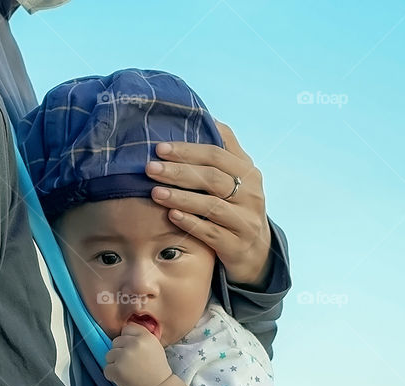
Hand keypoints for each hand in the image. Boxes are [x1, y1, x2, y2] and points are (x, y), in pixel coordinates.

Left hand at [103, 323, 172, 385]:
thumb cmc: (156, 368)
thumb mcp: (154, 346)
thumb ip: (141, 337)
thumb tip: (124, 332)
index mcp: (144, 336)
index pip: (126, 329)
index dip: (127, 340)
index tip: (132, 349)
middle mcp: (134, 343)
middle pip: (115, 342)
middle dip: (120, 352)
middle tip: (131, 363)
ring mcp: (124, 356)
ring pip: (109, 355)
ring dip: (115, 364)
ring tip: (128, 371)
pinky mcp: (116, 369)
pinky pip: (107, 369)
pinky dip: (112, 376)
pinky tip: (124, 378)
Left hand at [146, 121, 272, 285]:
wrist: (255, 250)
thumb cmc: (237, 206)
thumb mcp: (239, 176)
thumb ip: (226, 149)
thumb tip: (207, 116)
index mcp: (248, 172)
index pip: (216, 155)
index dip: (187, 150)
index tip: (159, 148)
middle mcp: (251, 195)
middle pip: (212, 179)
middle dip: (179, 172)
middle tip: (149, 168)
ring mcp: (246, 221)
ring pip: (212, 206)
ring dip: (181, 198)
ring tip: (155, 192)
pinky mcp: (237, 245)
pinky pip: (212, 233)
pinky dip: (191, 223)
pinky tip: (171, 217)